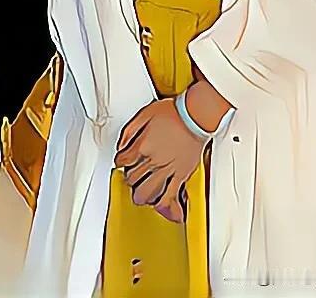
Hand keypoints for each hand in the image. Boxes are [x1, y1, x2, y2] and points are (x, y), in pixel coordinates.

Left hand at [114, 98, 205, 221]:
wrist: (195, 117)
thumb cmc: (174, 113)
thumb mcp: (144, 114)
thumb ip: (129, 131)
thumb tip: (121, 145)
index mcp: (142, 146)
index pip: (123, 161)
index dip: (120, 161)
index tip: (121, 161)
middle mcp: (153, 161)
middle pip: (133, 178)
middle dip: (129, 177)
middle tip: (130, 175)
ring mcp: (168, 169)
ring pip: (148, 191)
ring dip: (141, 194)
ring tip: (139, 194)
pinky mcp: (181, 174)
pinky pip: (170, 194)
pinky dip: (162, 202)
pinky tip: (158, 203)